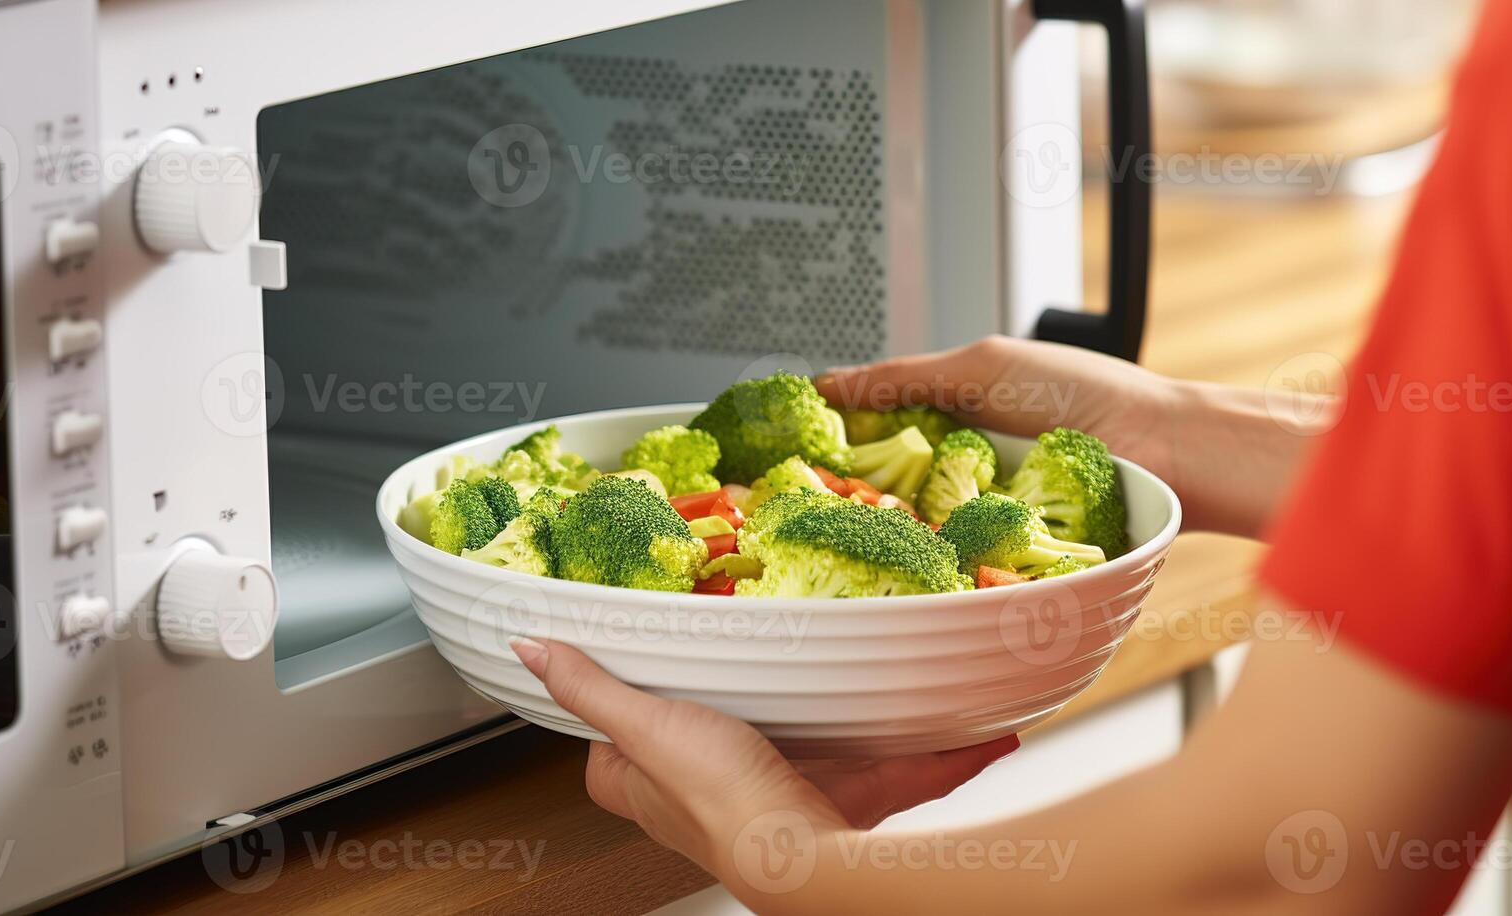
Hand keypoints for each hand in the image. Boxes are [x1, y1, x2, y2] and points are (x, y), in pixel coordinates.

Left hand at [508, 637, 1019, 879]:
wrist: (808, 861)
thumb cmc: (721, 803)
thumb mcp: (643, 727)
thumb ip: (592, 688)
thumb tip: (533, 650)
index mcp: (655, 783)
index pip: (623, 748)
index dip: (632, 708)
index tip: (655, 661)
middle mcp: (720, 796)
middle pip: (731, 741)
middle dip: (768, 705)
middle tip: (777, 652)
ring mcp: (789, 800)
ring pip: (828, 750)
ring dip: (864, 722)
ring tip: (884, 670)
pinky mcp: (850, 805)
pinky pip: (901, 772)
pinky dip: (943, 753)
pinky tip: (978, 725)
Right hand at [819, 336, 1308, 536]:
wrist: (1165, 450)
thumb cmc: (1086, 396)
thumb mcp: (983, 366)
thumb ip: (903, 376)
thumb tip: (828, 383)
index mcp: (955, 415)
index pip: (873, 433)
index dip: (829, 444)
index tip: (781, 454)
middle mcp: (963, 467)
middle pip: (884, 488)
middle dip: (844, 496)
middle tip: (796, 505)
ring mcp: (982, 512)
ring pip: (912, 529)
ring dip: (883, 531)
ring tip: (838, 535)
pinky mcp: (1005, 552)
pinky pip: (953, 557)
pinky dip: (929, 557)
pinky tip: (902, 559)